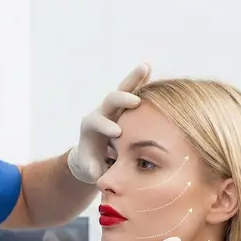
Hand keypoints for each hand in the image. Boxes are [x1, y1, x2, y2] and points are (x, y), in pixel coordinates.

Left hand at [66, 63, 151, 183]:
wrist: (91, 156)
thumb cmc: (91, 165)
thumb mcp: (91, 171)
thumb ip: (95, 171)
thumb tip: (102, 173)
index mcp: (90, 128)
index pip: (97, 122)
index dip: (106, 126)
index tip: (117, 133)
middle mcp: (101, 113)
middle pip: (109, 100)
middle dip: (121, 100)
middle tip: (134, 102)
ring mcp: (113, 108)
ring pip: (123, 90)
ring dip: (134, 79)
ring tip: (145, 67)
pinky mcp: (125, 107)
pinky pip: (134, 91)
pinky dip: (141, 80)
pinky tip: (150, 68)